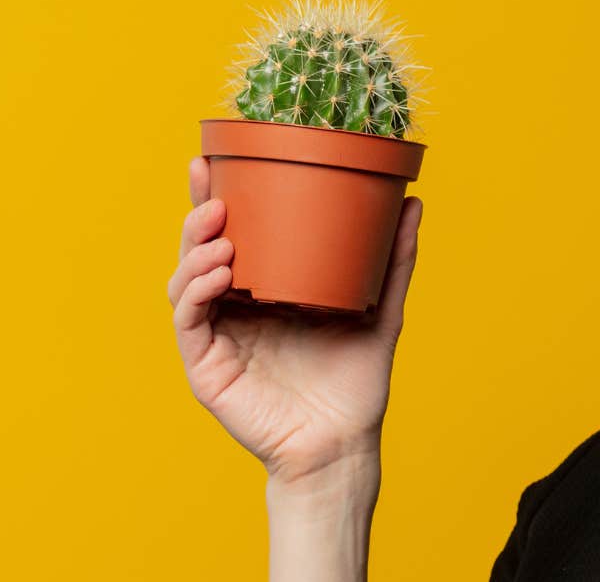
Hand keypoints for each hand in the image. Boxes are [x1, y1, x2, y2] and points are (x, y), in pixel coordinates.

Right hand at [167, 155, 421, 485]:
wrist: (344, 441)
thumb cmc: (355, 379)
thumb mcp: (380, 308)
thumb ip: (392, 259)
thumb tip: (413, 202)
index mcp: (263, 287)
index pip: (232, 235)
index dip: (216, 198)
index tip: (212, 159)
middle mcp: (233, 307)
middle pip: (199, 250)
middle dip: (198, 215)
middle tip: (213, 190)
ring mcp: (216, 336)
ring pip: (185, 281)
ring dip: (197, 251)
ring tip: (223, 236)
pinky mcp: (206, 367)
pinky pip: (190, 322)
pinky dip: (197, 293)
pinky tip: (219, 273)